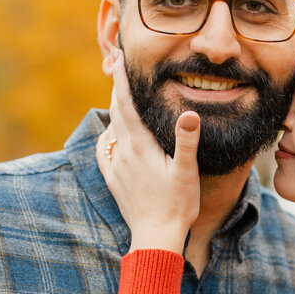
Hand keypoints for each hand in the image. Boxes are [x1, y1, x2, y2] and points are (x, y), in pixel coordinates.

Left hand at [97, 48, 200, 252]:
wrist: (155, 238)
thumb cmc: (177, 206)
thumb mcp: (187, 172)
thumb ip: (187, 140)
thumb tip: (190, 112)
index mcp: (140, 145)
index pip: (126, 102)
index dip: (121, 77)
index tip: (118, 55)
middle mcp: (123, 152)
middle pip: (115, 110)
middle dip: (116, 86)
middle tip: (117, 63)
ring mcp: (115, 166)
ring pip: (110, 128)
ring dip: (113, 109)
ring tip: (118, 95)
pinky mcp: (113, 180)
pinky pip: (103, 151)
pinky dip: (107, 135)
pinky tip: (112, 135)